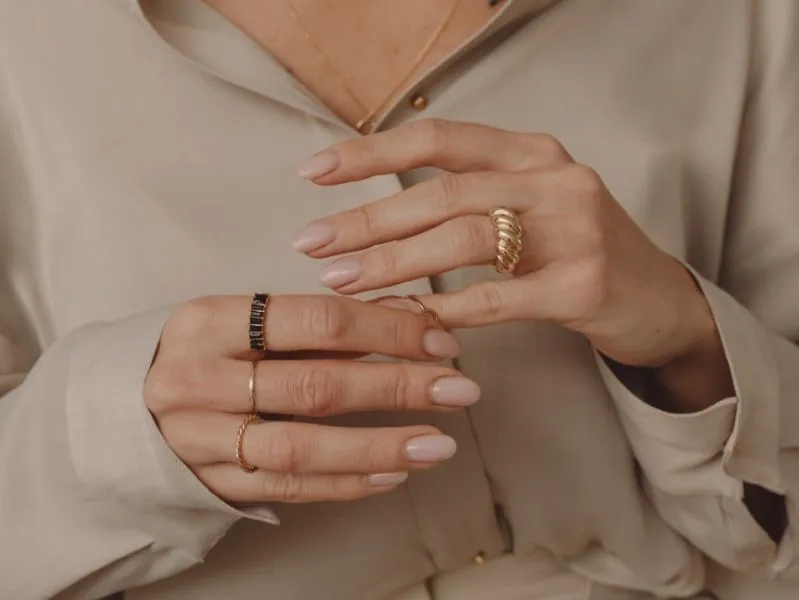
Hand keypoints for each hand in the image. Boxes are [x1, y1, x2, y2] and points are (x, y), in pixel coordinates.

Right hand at [146, 294, 474, 503]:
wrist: (122, 402)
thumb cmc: (203, 352)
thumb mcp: (243, 321)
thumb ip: (315, 324)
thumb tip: (411, 322)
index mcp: (210, 320)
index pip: (314, 321)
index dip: (384, 329)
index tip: (439, 339)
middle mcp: (199, 378)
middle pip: (314, 384)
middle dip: (396, 386)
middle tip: (457, 388)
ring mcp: (200, 437)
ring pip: (300, 445)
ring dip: (378, 445)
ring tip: (438, 444)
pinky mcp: (209, 480)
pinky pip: (285, 487)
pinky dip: (344, 482)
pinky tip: (391, 474)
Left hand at [293, 120, 730, 406]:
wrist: (661, 302)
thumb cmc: (577, 254)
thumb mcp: (528, 208)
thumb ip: (466, 201)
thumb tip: (372, 218)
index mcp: (530, 152)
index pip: (438, 138)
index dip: (370, 153)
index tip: (312, 171)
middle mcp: (554, 178)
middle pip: (442, 191)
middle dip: (368, 219)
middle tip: (311, 244)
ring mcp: (576, 228)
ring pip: (464, 237)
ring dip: (394, 262)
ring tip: (341, 282)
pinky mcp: (586, 283)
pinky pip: (498, 297)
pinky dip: (444, 309)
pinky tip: (403, 321)